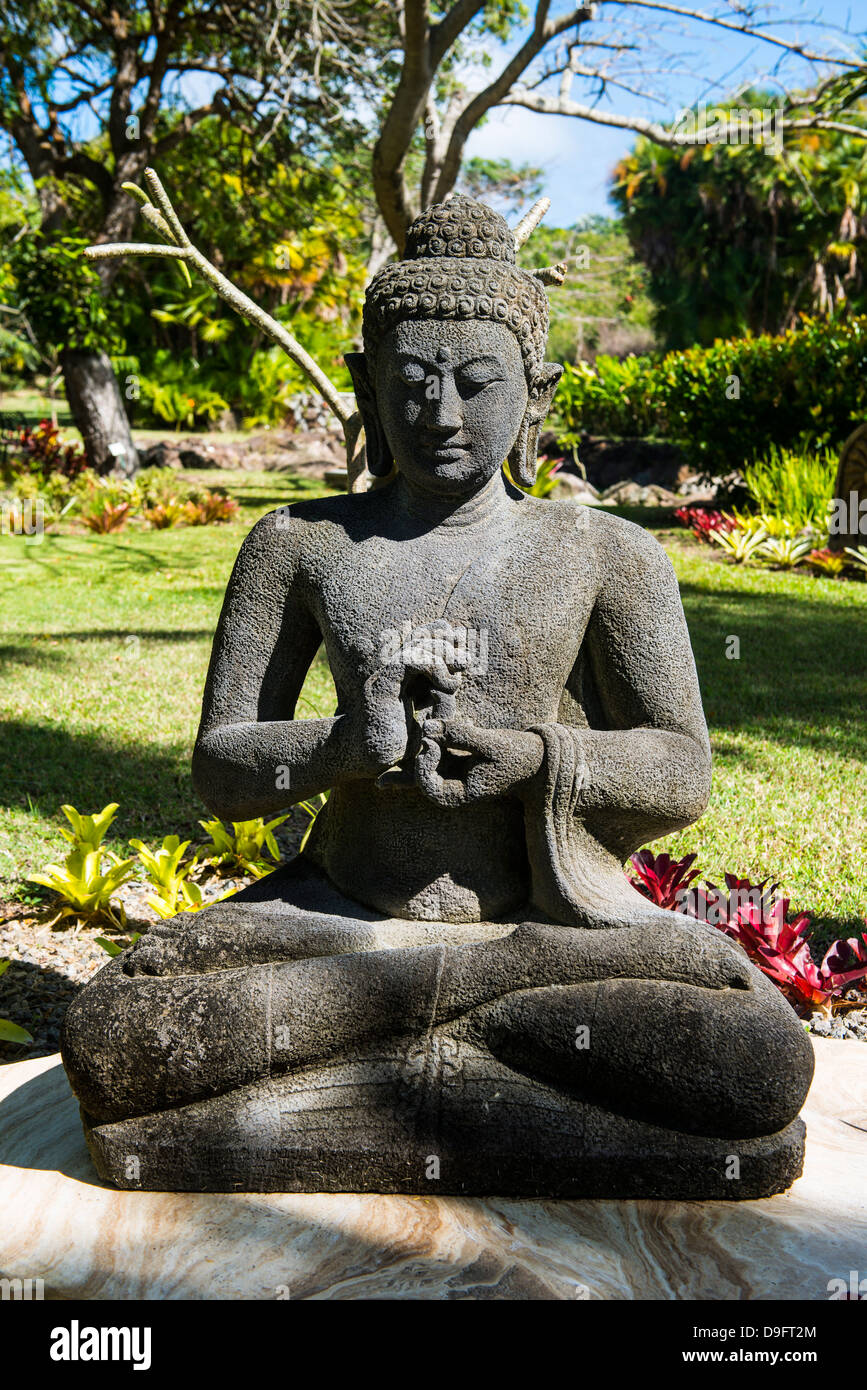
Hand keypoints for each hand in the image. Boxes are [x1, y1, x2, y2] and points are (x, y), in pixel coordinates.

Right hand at [346, 636, 467, 778]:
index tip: (464, 647)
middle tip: (467, 658)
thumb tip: (462, 690)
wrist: (371, 760)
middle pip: (418, 639)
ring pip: (415, 647)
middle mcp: (392, 672)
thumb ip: (444, 701)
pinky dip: (433, 666)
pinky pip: (409, 662)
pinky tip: (447, 684)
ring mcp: (385, 677)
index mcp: (402, 676)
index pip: (420, 643)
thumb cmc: (400, 744)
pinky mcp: (383, 686)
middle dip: (445, 642)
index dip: (441, 638)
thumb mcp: (432, 719)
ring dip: (443, 653)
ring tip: (462, 666)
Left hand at [415, 718, 543, 806]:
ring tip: (445, 723)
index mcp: (462, 794)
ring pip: (430, 761)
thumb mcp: (488, 742)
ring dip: (433, 741)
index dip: (423, 765)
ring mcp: (455, 775)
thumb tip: (426, 726)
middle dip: (424, 752)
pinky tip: (458, 724)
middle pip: (423, 775)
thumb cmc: (514, 754)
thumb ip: (457, 734)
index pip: (428, 786)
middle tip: (432, 730)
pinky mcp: (458, 762)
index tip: (431, 743)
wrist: (534, 758)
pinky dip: (443, 738)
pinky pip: (441, 751)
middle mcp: (455, 788)